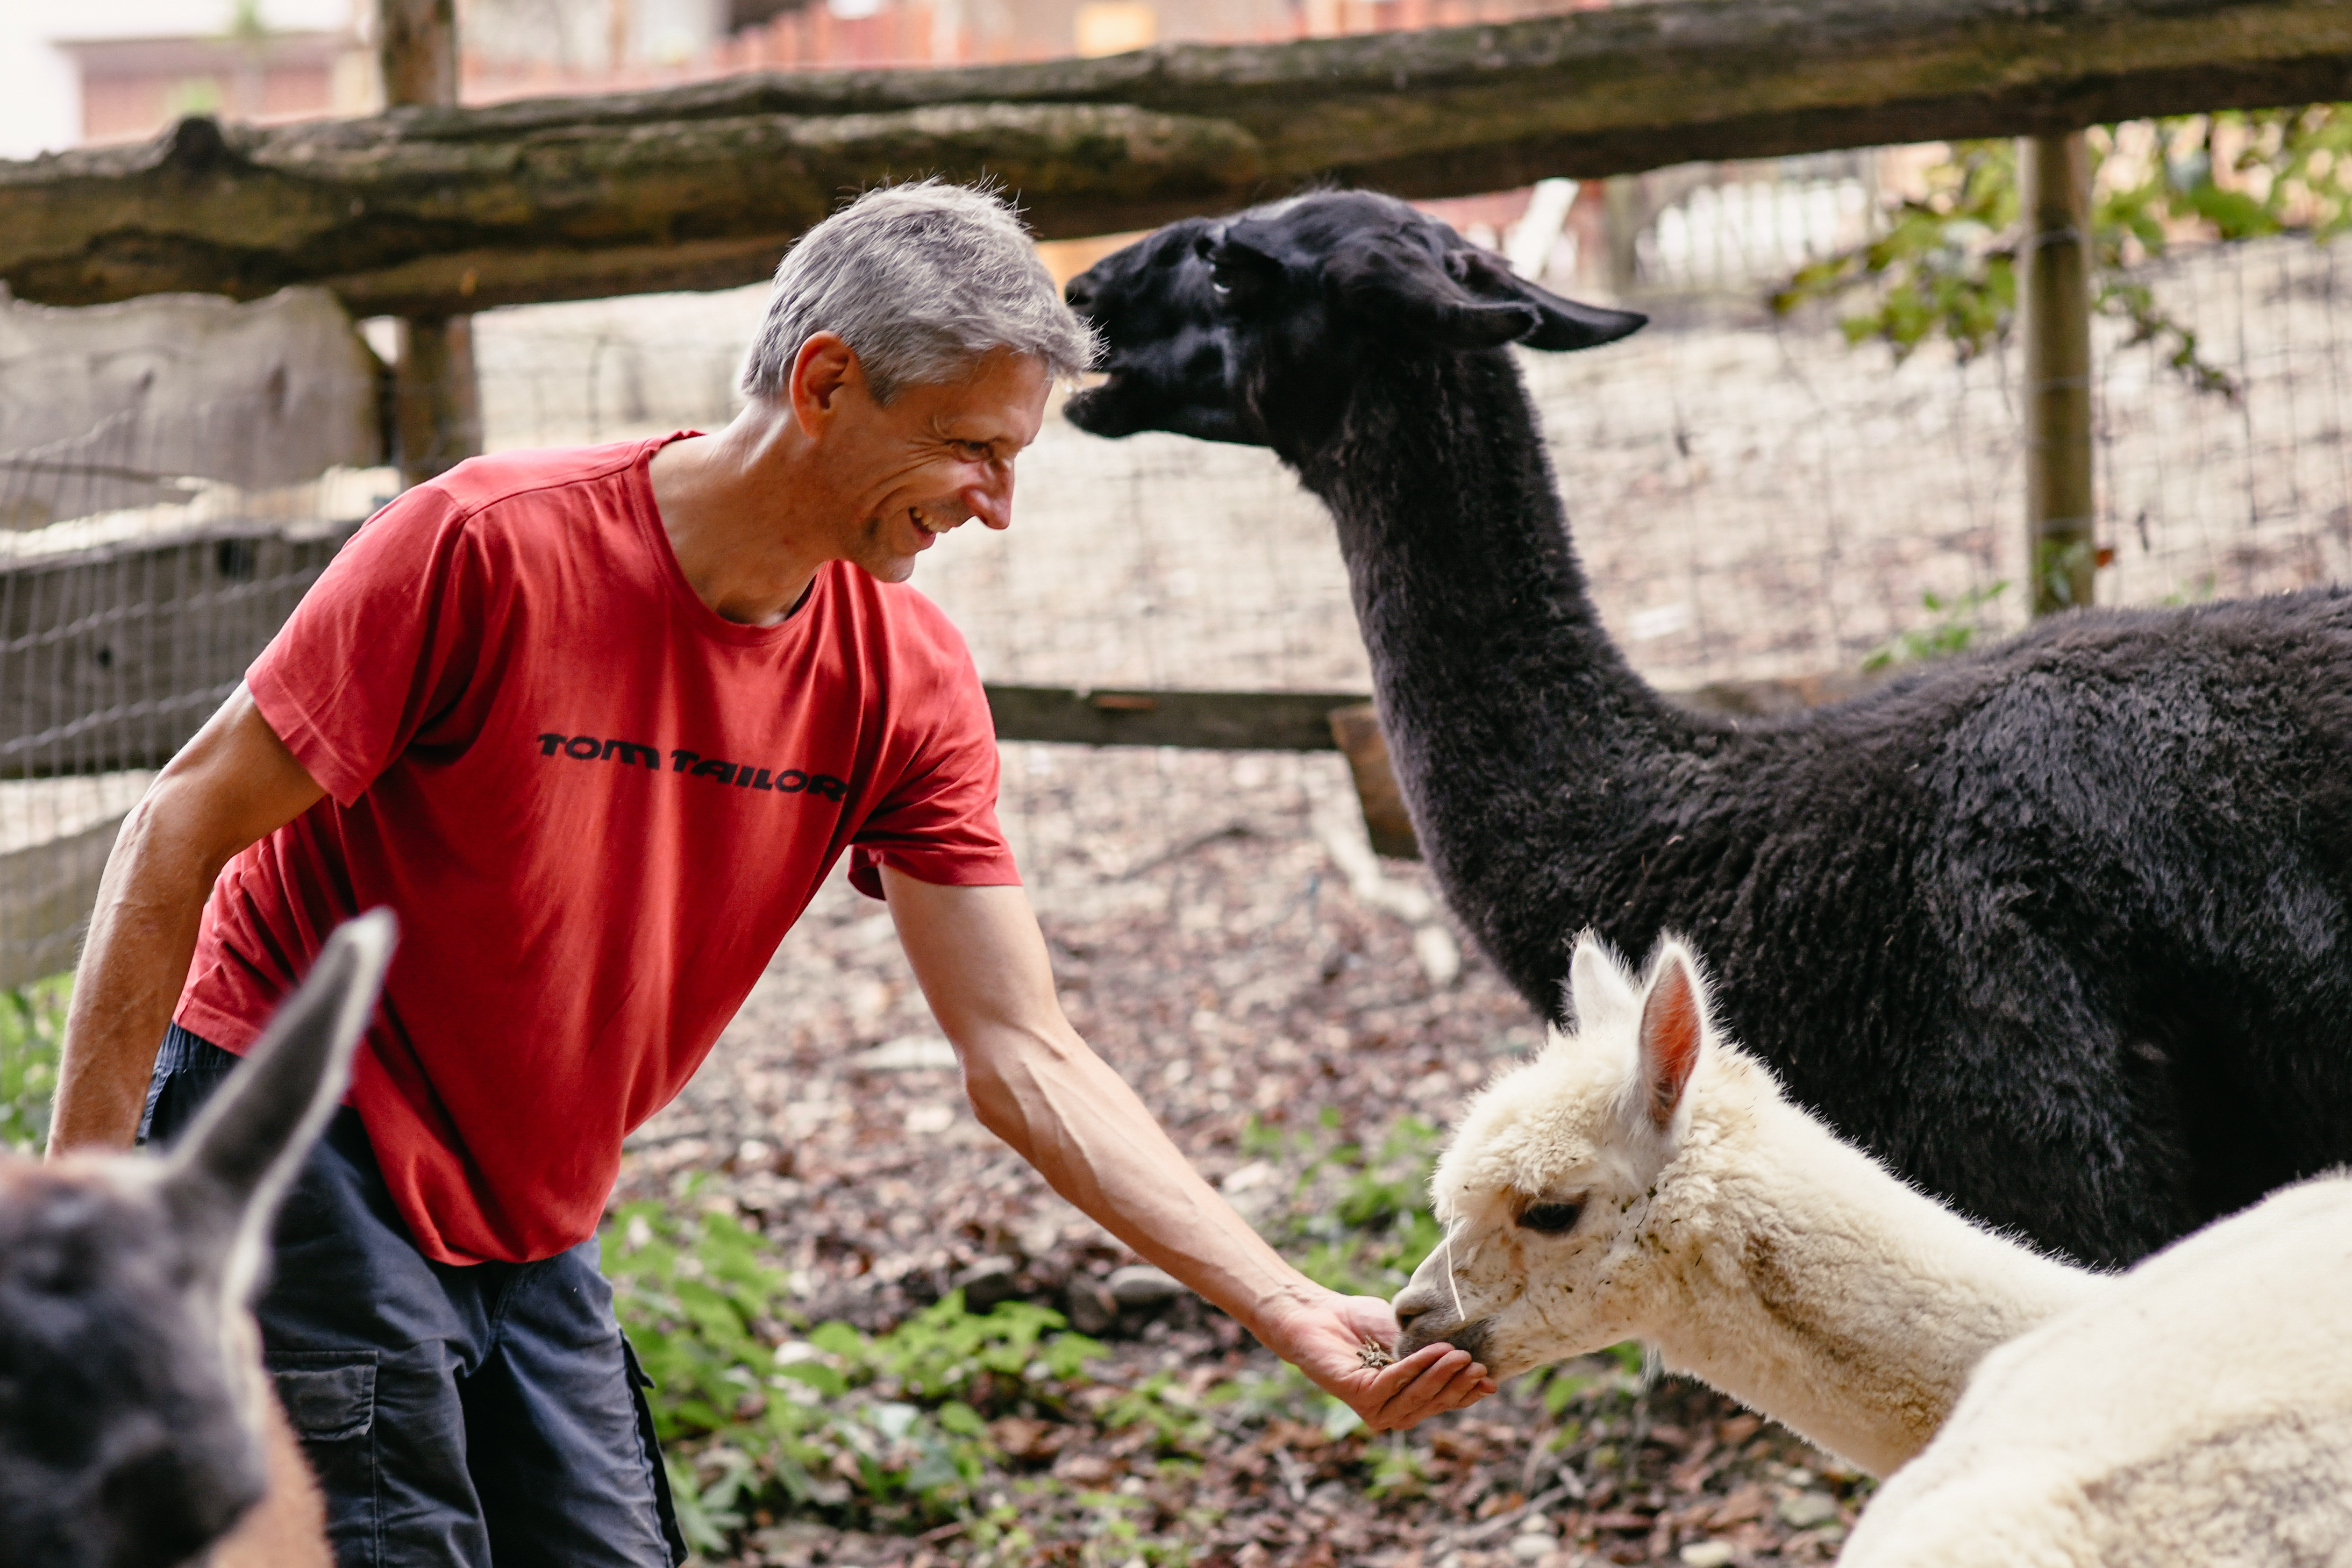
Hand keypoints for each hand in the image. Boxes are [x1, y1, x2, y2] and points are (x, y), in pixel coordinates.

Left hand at [1261, 1288, 1497, 1432]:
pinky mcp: (1359, 1396)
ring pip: (1417, 1397)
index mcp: (1409, 1398)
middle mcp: (1393, 1410)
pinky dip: (1416, 1366)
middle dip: (1457, 1384)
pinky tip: (1434, 1350)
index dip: (1468, 1393)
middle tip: (1476, 1363)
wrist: (1320, 1313)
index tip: (1489, 1377)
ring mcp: (1375, 1407)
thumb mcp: (1412, 1339)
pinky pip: (1395, 1383)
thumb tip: (1484, 1372)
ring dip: (1440, 1376)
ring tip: (1460, 1355)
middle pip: (1434, 1403)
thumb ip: (1441, 1356)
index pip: (1445, 1402)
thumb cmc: (1364, 1324)